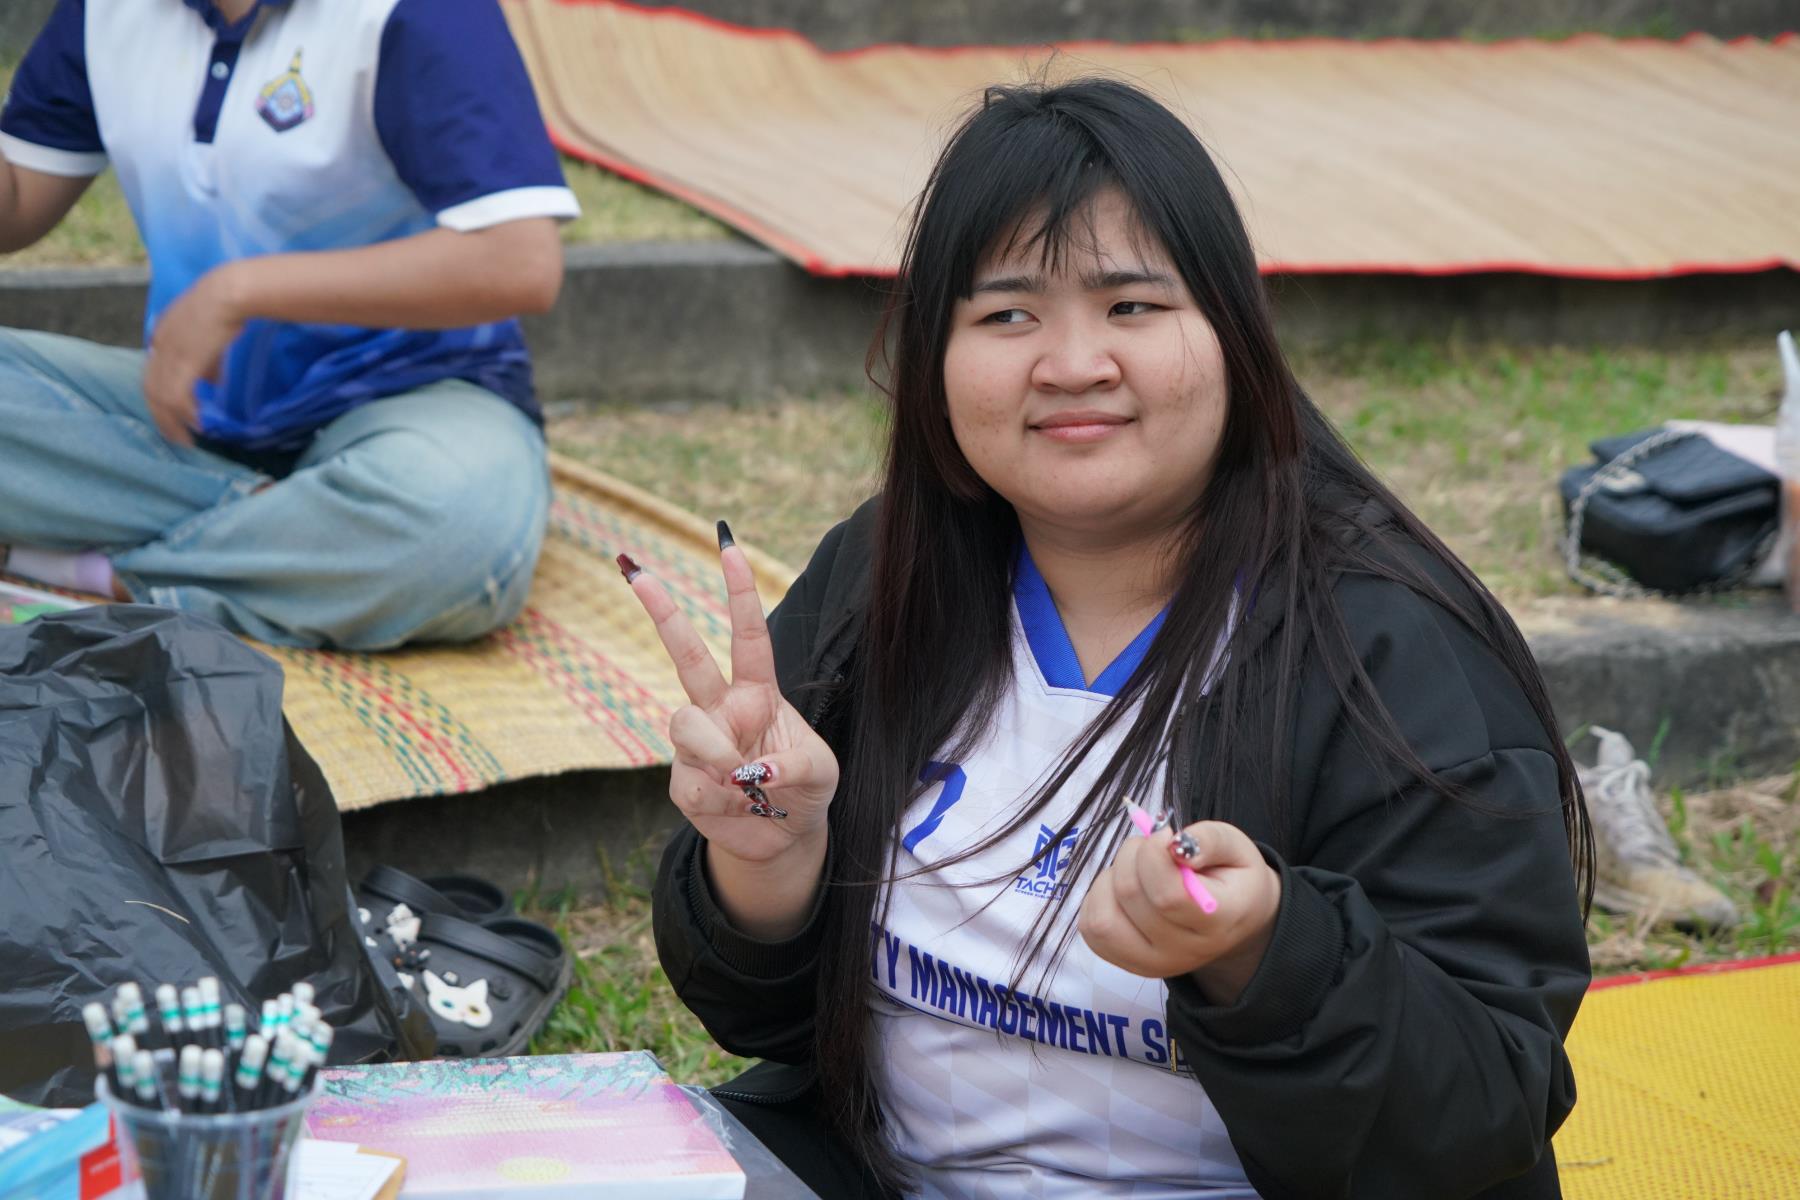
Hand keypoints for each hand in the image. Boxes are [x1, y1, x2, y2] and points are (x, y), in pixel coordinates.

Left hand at [143, 265, 245, 445]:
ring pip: (160, 397)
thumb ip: (210, 360)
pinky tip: (196, 425)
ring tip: (184, 440)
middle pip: (150, 389)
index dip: (162, 396)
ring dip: (171, 422)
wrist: (231, 291)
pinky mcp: (184, 362)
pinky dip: (185, 414)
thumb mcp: (213, 333)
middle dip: (161, 416)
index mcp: (163, 336)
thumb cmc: (228, 304)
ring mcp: (170, 354)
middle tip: (173, 437)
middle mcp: (160, 346)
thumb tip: (213, 383)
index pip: (154, 373)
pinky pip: (177, 396)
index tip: (173, 414)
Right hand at [623, 538, 839, 868]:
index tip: (727, 547)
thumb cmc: (806, 790)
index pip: (746, 636)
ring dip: (717, 754)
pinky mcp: (684, 784)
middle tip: (638, 574)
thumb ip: (793, 764)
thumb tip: (749, 772)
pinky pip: (693, 784)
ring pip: (684, 726)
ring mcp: (697, 745)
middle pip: (685, 655)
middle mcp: (720, 709)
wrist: (786, 839)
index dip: (738, 592)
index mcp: (757, 692)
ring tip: (744, 783)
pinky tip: (740, 808)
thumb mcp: (821, 772)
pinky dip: (723, 800)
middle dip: (662, 613)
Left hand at [1078, 819, 1281, 1004]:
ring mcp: (1151, 964)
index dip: (1153, 855)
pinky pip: (1090, 928)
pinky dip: (1099, 898)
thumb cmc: (1233, 879)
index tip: (1165, 836)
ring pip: (1102, 919)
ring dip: (1110, 879)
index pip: (1168, 896)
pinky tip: (1123, 890)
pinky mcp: (1126, 963)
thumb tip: (1175, 846)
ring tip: (1136, 870)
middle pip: (1130, 896)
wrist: (1234, 923)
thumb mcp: (1237, 849)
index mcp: (1217, 923)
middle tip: (1153, 846)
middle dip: (1133, 854)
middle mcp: (1182, 952)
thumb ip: (1210, 840)